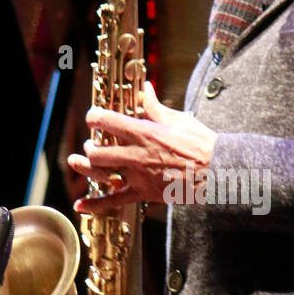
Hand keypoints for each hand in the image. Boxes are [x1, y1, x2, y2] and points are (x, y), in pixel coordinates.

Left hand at [68, 81, 216, 214]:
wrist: (217, 172)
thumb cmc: (201, 144)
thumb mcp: (178, 120)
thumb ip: (154, 107)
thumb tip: (145, 89)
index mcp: (145, 133)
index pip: (108, 121)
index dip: (95, 117)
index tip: (94, 117)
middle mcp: (137, 155)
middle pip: (98, 151)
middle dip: (90, 145)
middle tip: (92, 143)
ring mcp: (139, 176)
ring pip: (101, 173)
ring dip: (84, 167)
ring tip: (76, 162)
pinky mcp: (144, 193)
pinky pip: (115, 201)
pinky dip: (95, 204)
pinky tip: (80, 205)